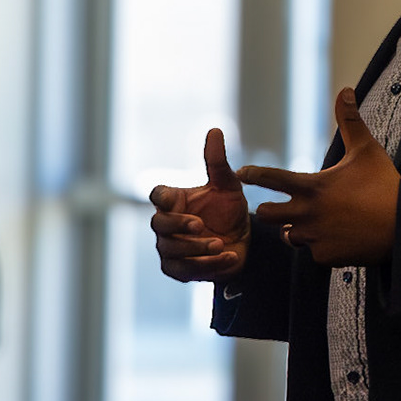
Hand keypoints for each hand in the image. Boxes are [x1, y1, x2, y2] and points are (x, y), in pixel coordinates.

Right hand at [150, 128, 251, 281]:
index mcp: (173, 200)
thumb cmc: (229, 209)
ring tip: (220, 244)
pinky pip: (183, 270)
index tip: (173, 198)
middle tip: (201, 225)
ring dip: (195, 248)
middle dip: (178, 226)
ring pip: (171, 250)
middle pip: (158, 224)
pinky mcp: (179, 269)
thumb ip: (218, 161)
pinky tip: (228, 257)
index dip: (162, 197)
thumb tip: (215, 130)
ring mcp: (169, 247)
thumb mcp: (228, 185)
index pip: (157, 195)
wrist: (243, 241)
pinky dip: (205, 265)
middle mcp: (166, 223)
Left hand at [241, 88, 398, 265]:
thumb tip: (345, 90)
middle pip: (266, 214)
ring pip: (289, 236)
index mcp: (313, 186)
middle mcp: (308, 213)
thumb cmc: (385, 184)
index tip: (242, 173)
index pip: (272, 178)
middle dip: (269, 210)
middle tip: (276, 207)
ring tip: (311, 223)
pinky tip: (335, 238)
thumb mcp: (366, 149)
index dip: (253, 174)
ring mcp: (315, 237)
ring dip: (295, 230)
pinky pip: (313, 253)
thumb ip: (350, 121)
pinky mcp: (326, 256)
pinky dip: (320, 246)